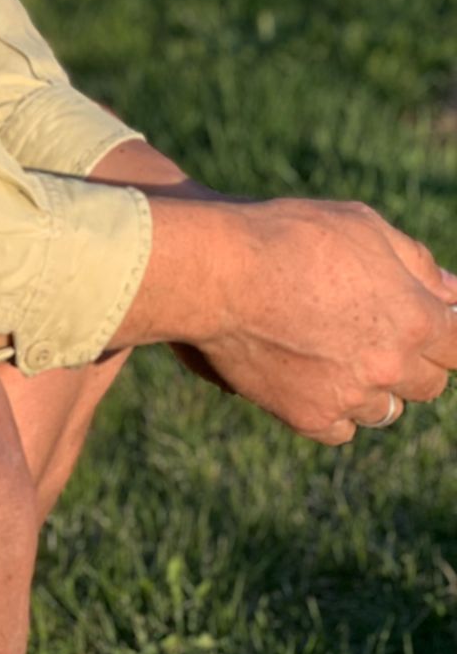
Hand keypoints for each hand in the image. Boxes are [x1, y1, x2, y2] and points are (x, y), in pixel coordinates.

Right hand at [187, 198, 456, 443]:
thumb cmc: (290, 236)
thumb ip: (416, 262)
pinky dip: (333, 409)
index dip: (442, 334)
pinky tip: (311, 376)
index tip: (422, 323)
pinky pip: (342, 428)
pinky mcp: (311, 417)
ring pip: (384, 409)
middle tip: (373, 334)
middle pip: (427, 384)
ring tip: (333, 351)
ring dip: (371, 386)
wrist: (219, 273)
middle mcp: (391, 366)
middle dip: (409, 361)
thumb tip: (451, 292)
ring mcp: (351, 396)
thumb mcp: (360, 225)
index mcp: (415, 318)